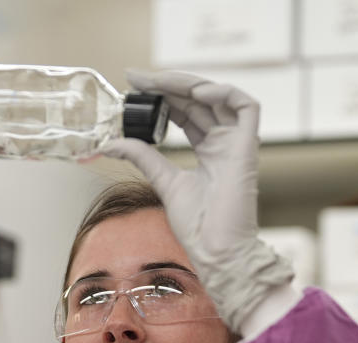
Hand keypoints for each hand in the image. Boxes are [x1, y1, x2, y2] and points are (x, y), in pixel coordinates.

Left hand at [102, 70, 292, 331]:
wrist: (216, 250)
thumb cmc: (198, 227)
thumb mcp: (163, 181)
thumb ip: (142, 157)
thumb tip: (109, 143)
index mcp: (208, 151)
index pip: (185, 111)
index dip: (162, 95)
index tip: (132, 86)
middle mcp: (224, 143)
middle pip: (198, 100)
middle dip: (168, 84)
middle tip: (137, 78)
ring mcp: (237, 143)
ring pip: (218, 96)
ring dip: (188, 84)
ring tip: (160, 82)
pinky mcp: (248, 147)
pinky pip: (246, 106)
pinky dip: (223, 93)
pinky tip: (195, 93)